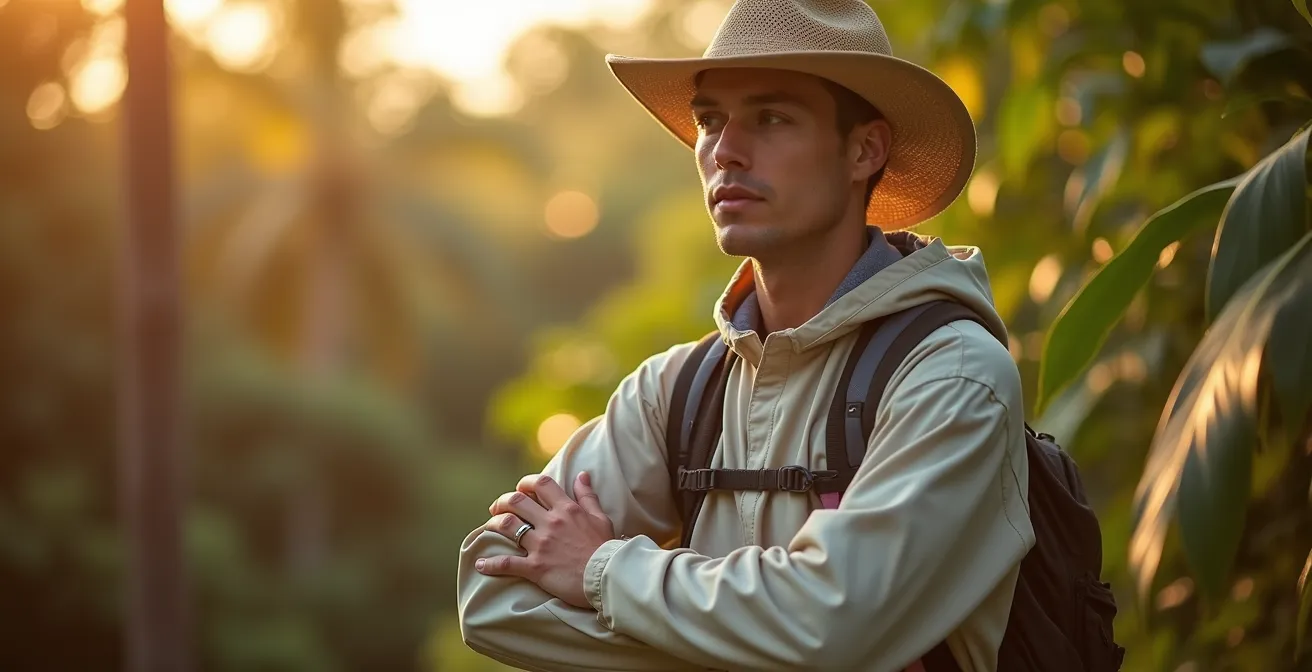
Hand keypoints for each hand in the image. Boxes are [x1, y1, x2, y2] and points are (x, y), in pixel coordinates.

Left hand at [477, 471, 615, 608]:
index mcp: (567, 509)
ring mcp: (541, 545)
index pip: (540, 484)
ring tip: (489, 527)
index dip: (525, 483)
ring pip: (507, 526)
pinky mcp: (535, 568)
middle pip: (516, 502)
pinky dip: (490, 564)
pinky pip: (506, 563)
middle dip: (502, 502)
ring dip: (493, 524)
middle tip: (497, 508)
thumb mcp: (601, 518)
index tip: (520, 489)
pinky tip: (481, 564)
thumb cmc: (607, 549)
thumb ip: (587, 496)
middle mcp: (551, 523)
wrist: (608, 578)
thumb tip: (581, 474)